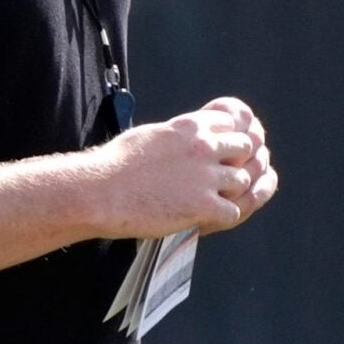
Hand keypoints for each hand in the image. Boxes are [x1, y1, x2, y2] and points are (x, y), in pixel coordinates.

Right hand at [91, 100, 275, 237]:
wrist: (99, 192)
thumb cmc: (114, 165)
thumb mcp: (150, 135)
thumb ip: (174, 134)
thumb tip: (179, 136)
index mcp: (189, 127)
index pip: (230, 124)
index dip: (226, 139)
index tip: (218, 153)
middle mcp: (203, 148)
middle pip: (244, 148)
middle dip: (235, 162)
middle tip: (220, 178)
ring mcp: (205, 178)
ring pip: (243, 180)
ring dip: (230, 191)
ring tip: (210, 200)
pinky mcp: (203, 206)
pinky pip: (233, 211)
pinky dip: (222, 217)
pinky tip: (206, 219)